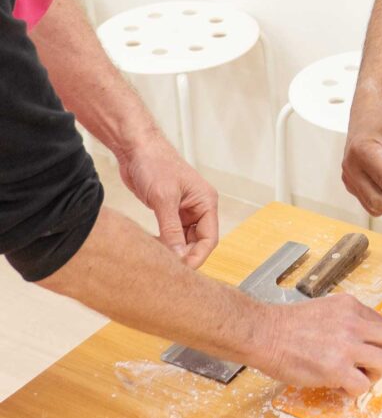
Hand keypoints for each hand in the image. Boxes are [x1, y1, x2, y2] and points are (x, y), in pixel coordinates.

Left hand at [116, 136, 218, 267]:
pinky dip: (164, 243)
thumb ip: (171, 229)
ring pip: (184, 240)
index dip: (197, 256)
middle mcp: (198, 207)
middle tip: (166, 267)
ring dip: (173, 250)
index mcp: (206, 201)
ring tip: (157, 258)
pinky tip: (152, 247)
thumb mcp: (164, 198)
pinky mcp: (169, 211)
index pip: (209, 239)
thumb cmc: (154, 163)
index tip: (181, 270)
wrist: (136, 148)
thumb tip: (177, 256)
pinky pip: (171, 234)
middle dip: (184, 255)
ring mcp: (183, 210)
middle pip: (198, 242)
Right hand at [260, 294, 381, 396]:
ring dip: (374, 375)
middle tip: (374, 367)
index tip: (368, 351)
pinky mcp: (337, 369)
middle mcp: (354, 322)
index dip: (379, 341)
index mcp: (351, 306)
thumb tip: (361, 338)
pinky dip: (356, 391)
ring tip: (356, 377)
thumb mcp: (325, 309)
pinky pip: (363, 385)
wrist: (265, 334)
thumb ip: (346, 319)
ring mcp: (347, 345)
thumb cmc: (288, 324)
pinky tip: (341, 387)